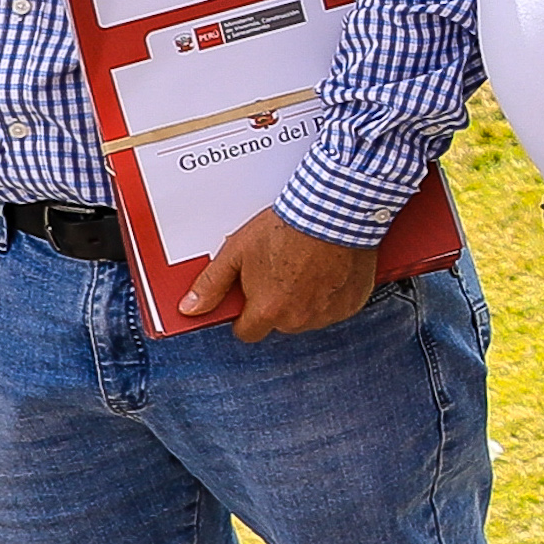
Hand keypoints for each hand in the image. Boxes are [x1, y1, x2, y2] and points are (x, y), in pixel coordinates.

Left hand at [174, 206, 385, 340]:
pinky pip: (336, 307)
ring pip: (309, 317)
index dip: (246, 314)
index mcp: (267, 311)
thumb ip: (211, 285)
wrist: (333, 212)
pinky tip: (329, 270)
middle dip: (277, 304)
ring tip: (307, 267)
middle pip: (279, 323)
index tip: (251, 296)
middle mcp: (298, 319)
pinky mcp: (352, 303)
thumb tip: (190, 308)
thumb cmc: (286, 229)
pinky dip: (332, 294)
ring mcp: (328, 313)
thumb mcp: (237, 252)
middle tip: (281, 272)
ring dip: (306, 301)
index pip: (247, 332)